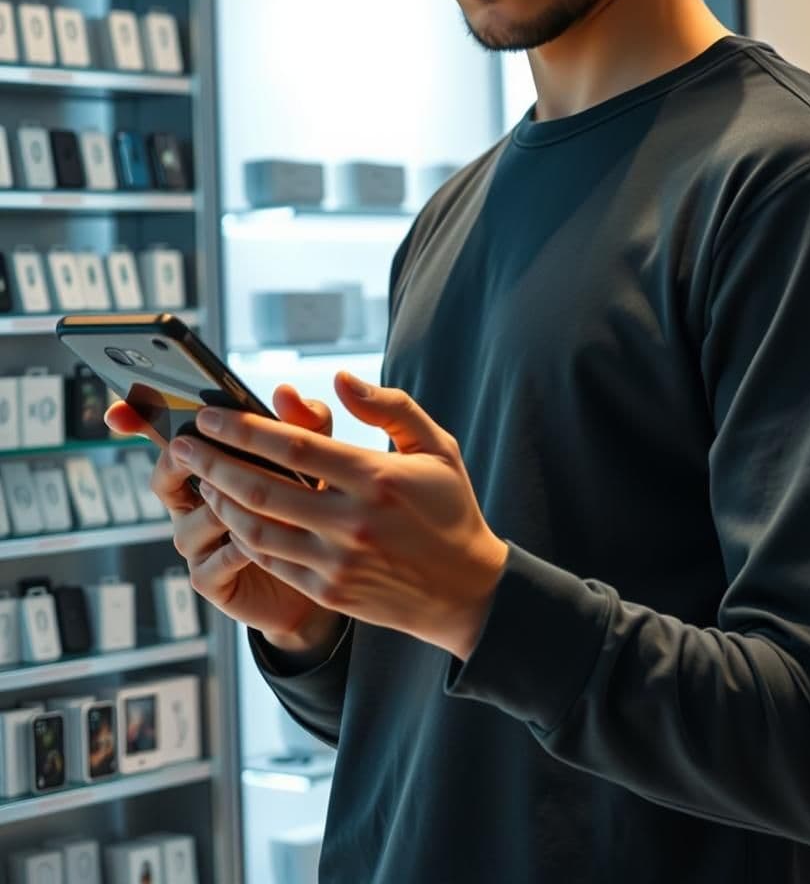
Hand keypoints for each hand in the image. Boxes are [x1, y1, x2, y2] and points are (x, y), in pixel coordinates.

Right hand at [105, 384, 344, 653]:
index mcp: (206, 466)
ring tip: (257, 500)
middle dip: (177, 460)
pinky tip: (260, 543)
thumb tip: (285, 392)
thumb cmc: (304, 508)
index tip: (116, 412)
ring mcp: (196, 543)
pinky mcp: (208, 579)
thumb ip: (304, 425)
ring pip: (194, 519)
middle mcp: (192, 503)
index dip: (134, 422)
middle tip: (193, 448)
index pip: (165, 438)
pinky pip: (213, 561)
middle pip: (163, 476)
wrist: (320, 573)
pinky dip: (237, 548)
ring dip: (223, 506)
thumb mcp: (310, 459)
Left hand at [172, 371, 509, 660]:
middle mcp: (352, 522)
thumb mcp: (435, 446)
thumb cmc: (449, 508)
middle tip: (181, 443)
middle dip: (212, 462)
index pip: (295, 447)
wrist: (466, 592)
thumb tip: (340, 379)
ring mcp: (337, 562)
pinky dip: (241, 534)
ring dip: (219, 500)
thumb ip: (389, 407)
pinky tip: (228, 512)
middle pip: (262, 488)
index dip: (245, 429)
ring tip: (197, 477)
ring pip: (257, 528)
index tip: (212, 414)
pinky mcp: (328, 590)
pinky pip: (270, 559)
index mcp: (377, 478)